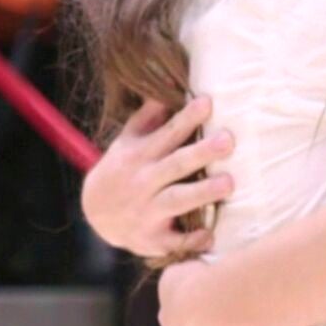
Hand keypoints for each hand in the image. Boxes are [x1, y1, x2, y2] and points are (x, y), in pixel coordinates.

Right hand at [81, 98, 234, 259]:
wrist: (95, 212)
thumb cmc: (122, 168)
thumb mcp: (127, 140)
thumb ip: (148, 117)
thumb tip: (169, 84)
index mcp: (140, 155)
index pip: (167, 134)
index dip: (187, 118)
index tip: (208, 102)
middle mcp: (143, 182)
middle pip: (176, 165)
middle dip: (202, 153)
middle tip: (228, 141)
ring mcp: (147, 211)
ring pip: (177, 200)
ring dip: (203, 192)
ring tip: (229, 183)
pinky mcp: (152, 239)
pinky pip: (174, 241)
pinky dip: (191, 241)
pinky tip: (211, 236)